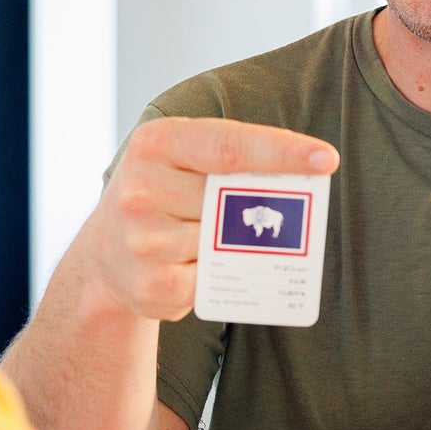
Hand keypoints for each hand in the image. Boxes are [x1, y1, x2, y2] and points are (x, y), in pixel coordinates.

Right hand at [93, 117, 337, 320]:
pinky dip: (222, 274)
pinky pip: (216, 280)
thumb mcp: (181, 159)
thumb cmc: (161, 196)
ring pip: (227, 241)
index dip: (283, 153)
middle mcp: (140, 189)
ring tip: (217, 238)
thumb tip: (298, 177)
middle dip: (264, 205)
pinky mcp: (153, 286)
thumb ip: (229, 160)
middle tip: (290, 210)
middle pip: (232, 198)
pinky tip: (201, 266)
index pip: (231, 147)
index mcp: (155, 143)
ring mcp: (143, 241)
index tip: (326, 159)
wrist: (104, 257)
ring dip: (238, 242)